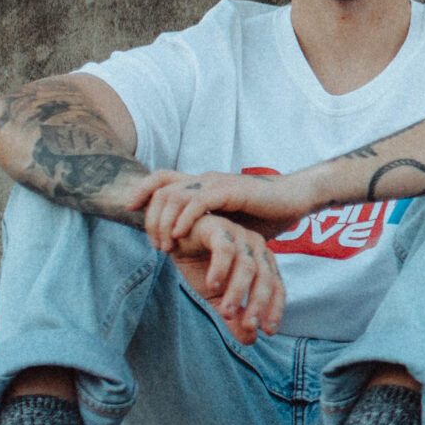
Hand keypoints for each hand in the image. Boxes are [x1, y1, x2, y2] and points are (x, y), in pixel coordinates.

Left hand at [131, 169, 313, 251]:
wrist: (296, 199)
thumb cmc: (265, 214)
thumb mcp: (228, 223)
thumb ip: (209, 228)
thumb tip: (190, 244)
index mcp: (201, 185)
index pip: (161, 179)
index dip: (141, 190)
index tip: (128, 209)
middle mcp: (204, 180)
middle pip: (160, 187)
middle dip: (149, 216)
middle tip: (154, 244)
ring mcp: (215, 183)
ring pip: (174, 195)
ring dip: (163, 222)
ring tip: (165, 245)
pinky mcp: (229, 191)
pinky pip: (197, 202)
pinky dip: (183, 218)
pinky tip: (179, 236)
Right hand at [166, 212, 285, 343]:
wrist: (173, 239)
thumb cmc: (200, 266)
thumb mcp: (217, 296)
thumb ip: (233, 316)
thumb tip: (250, 341)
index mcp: (262, 261)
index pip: (277, 287)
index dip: (274, 309)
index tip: (268, 332)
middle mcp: (256, 246)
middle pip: (264, 278)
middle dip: (257, 304)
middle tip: (249, 326)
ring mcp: (240, 234)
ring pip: (246, 266)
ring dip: (236, 292)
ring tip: (225, 312)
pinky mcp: (219, 227)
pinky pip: (225, 249)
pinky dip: (220, 268)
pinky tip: (212, 286)